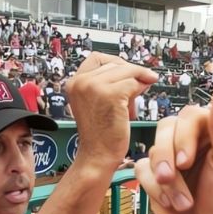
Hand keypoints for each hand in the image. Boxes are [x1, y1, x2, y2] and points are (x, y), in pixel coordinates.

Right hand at [64, 52, 156, 167]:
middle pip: (115, 63)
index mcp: (74, 83)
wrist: (97, 156)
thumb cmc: (100, 134)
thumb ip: (105, 83)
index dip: (116, 64)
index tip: (127, 74)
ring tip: (130, 104)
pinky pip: (133, 83)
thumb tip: (134, 70)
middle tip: (134, 92)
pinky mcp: (109, 95)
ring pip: (126, 71)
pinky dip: (138, 92)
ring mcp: (93, 87)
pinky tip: (133, 107)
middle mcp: (80, 82)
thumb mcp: (95, 101)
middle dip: (128, 76)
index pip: (98, 58)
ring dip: (135, 84)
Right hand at [136, 82, 212, 213]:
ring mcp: (168, 158)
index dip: (184, 136)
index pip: (188, 115)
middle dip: (168, 157)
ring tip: (181, 201)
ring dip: (165, 181)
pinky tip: (170, 203)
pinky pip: (140, 170)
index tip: (188, 161)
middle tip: (175, 177)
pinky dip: (154, 189)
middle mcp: (188, 141)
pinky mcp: (152, 176)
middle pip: (164, 128)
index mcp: (210, 132)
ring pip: (152, 151)